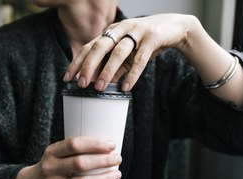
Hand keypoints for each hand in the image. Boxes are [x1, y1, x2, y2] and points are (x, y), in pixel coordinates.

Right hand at [14, 136, 121, 178]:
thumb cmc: (52, 165)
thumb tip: (106, 146)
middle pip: (81, 164)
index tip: (111, 145)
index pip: (74, 145)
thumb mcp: (55, 152)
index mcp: (51, 152)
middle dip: (104, 161)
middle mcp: (50, 168)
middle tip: (118, 158)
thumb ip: (74, 150)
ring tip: (117, 174)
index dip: (95, 144)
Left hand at [63, 14, 200, 91]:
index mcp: (112, 31)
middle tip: (81, 84)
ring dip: (108, 70)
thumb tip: (102, 83)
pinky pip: (140, 58)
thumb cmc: (146, 41)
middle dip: (88, 66)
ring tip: (100, 88)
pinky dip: (132, 74)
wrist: (175, 27)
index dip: (77, 62)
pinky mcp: (152, 37)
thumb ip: (116, 65)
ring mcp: (137, 31)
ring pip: (118, 51)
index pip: (89, 46)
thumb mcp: (128, 53)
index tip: (68, 78)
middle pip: (100, 46)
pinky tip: (125, 87)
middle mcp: (121, 29)